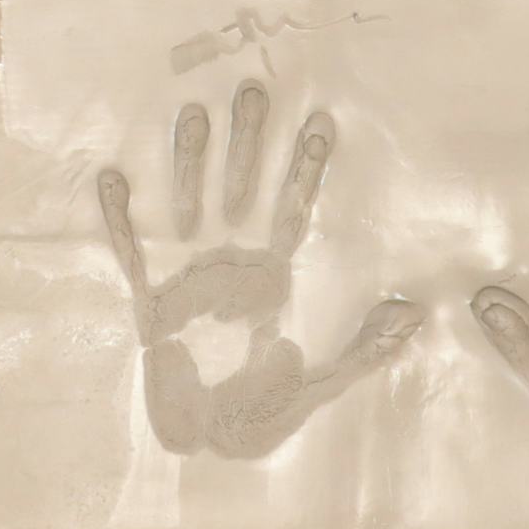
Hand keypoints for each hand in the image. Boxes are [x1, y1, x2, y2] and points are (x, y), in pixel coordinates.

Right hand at [97, 78, 420, 458]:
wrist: (204, 438)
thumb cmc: (260, 408)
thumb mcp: (318, 384)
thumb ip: (364, 353)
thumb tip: (414, 317)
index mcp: (270, 271)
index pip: (293, 207)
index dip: (308, 167)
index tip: (322, 123)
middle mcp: (229, 256)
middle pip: (242, 182)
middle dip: (250, 139)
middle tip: (257, 91)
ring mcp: (186, 267)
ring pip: (189, 196)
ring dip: (190, 158)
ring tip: (194, 112)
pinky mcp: (146, 289)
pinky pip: (129, 245)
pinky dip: (119, 214)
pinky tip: (114, 177)